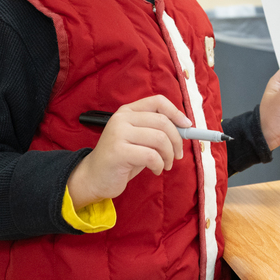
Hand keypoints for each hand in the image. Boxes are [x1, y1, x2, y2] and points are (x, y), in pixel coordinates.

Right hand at [67, 95, 188, 208]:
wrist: (93, 177)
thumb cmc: (121, 159)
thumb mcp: (139, 139)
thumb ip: (156, 130)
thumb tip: (185, 128)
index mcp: (128, 111)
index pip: (158, 102)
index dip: (176, 113)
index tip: (187, 126)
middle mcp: (122, 118)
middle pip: (163, 122)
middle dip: (177, 140)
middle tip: (177, 155)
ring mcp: (118, 133)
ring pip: (160, 139)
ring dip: (169, 156)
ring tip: (166, 165)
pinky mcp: (118, 151)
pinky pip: (151, 156)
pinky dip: (159, 165)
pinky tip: (155, 170)